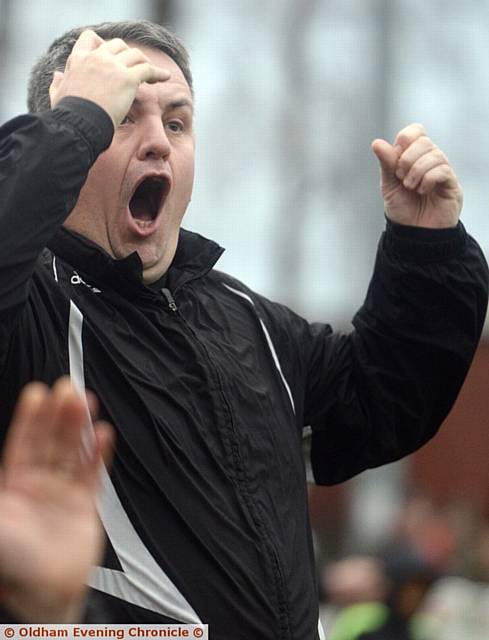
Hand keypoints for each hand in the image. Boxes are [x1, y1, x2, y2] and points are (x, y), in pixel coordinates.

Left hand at [0, 378, 112, 622]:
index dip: (30, 418)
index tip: (38, 393)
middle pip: (50, 440)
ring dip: (79, 426)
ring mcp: (62, 491)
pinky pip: (93, 471)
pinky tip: (103, 434)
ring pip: (72, 450)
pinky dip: (99, 453)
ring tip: (86, 402)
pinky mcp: (85, 503)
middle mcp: (37, 484)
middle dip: (58, 414)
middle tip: (67, 389)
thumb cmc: (13, 564)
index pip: (23, 442)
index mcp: (13, 485)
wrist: (45, 595)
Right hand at [49, 30, 170, 127]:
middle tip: (135, 68)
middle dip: (127, 54)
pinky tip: (165, 78)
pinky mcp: (128, 78)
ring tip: (150, 75)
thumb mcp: (57, 95)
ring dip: (144, 63)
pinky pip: (148, 69)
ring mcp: (112, 66)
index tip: (110, 56)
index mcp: (78, 60)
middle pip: (117, 44)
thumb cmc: (69, 116)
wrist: (80, 124)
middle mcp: (96, 57)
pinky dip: (158, 73)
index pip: (90, 38)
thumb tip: (57, 75)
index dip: (102, 44)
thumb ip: (57, 83)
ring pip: (135, 54)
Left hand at [371, 123, 462, 227]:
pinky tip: (423, 191)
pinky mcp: (452, 184)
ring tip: (411, 187)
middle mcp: (431, 160)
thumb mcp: (389, 185)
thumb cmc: (402, 209)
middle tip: (401, 177)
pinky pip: (442, 170)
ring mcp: (443, 171)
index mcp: (415, 157)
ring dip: (416, 172)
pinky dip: (427, 179)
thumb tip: (377, 143)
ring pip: (434, 154)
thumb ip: (386, 163)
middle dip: (407, 159)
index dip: (404, 140)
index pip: (415, 131)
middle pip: (423, 141)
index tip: (396, 159)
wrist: (413, 233)